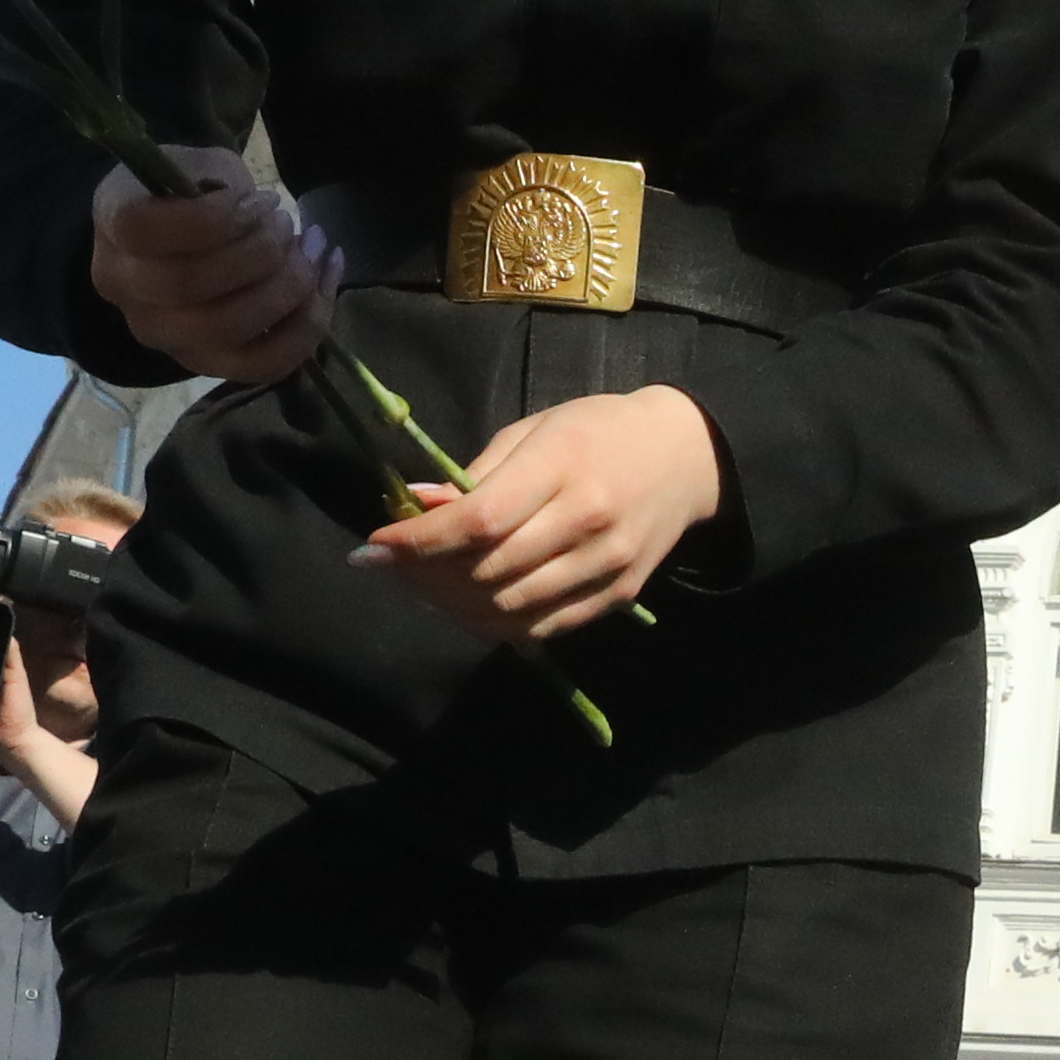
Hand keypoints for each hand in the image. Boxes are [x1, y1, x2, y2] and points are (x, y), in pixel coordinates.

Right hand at [90, 147, 343, 385]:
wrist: (173, 240)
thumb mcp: (198, 164)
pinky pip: (262, 365)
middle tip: (287, 223)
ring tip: (311, 248)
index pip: (145, 231)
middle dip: (260, 253)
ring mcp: (161, 336)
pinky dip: (307, 327)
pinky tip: (325, 279)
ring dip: (288, 289)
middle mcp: (124, 290)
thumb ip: (221, 182)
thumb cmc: (187, 192)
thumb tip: (260, 215)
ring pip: (227, 331)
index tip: (261, 199)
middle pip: (188, 286)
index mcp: (113, 226)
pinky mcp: (203, 364)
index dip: (216, 217)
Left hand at [358, 383, 716, 642]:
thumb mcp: (534, 431)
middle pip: (489, 572)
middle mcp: (588, 522)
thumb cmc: (598, 431)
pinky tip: (466, 604)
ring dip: (451, 605)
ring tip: (423, 586)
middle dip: (425, 576)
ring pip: (509, 610)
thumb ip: (477, 476)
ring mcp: (605, 566)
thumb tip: (416, 506)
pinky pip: (540, 629)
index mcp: (563, 467)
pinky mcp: (615, 597)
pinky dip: (493, 624)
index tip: (372, 548)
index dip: (418, 543)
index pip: (480, 522)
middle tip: (390, 567)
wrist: (686, 457)